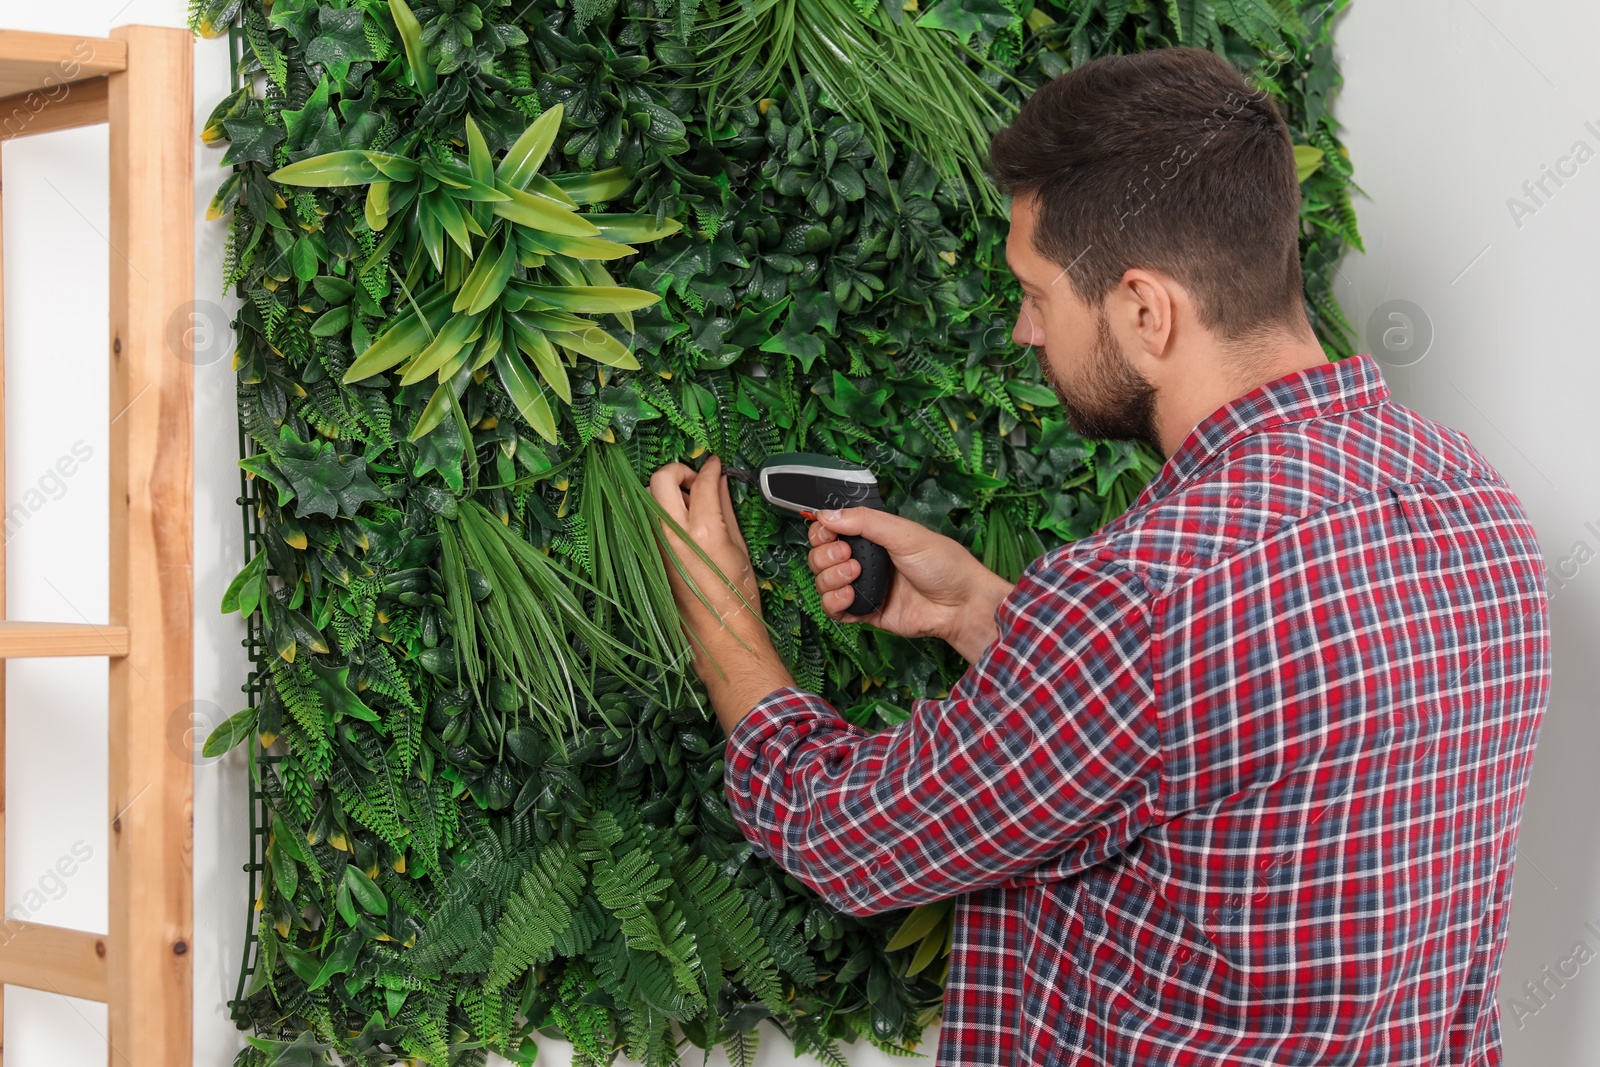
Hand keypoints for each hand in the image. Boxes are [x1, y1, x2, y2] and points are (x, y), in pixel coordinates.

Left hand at [649, 454, 769, 681]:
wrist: (720, 635)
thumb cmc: (738, 598)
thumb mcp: (739, 548)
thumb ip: (725, 509)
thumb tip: (720, 484)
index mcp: (703, 532)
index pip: (702, 483)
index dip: (710, 468)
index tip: (715, 464)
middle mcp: (673, 536)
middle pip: (661, 479)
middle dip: (679, 470)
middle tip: (696, 480)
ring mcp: (658, 547)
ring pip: (650, 498)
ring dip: (668, 491)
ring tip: (692, 502)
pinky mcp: (652, 557)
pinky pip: (650, 521)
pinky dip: (664, 512)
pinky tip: (684, 522)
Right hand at [805, 507, 1015, 662]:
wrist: (961, 605)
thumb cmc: (942, 563)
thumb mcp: (904, 534)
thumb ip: (865, 522)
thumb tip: (825, 514)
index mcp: (872, 537)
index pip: (830, 531)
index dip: (822, 532)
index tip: (829, 533)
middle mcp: (863, 560)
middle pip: (820, 557)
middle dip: (825, 555)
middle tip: (848, 556)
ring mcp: (862, 587)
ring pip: (822, 582)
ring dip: (830, 578)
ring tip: (856, 575)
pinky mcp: (864, 612)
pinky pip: (833, 610)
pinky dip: (833, 602)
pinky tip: (850, 597)